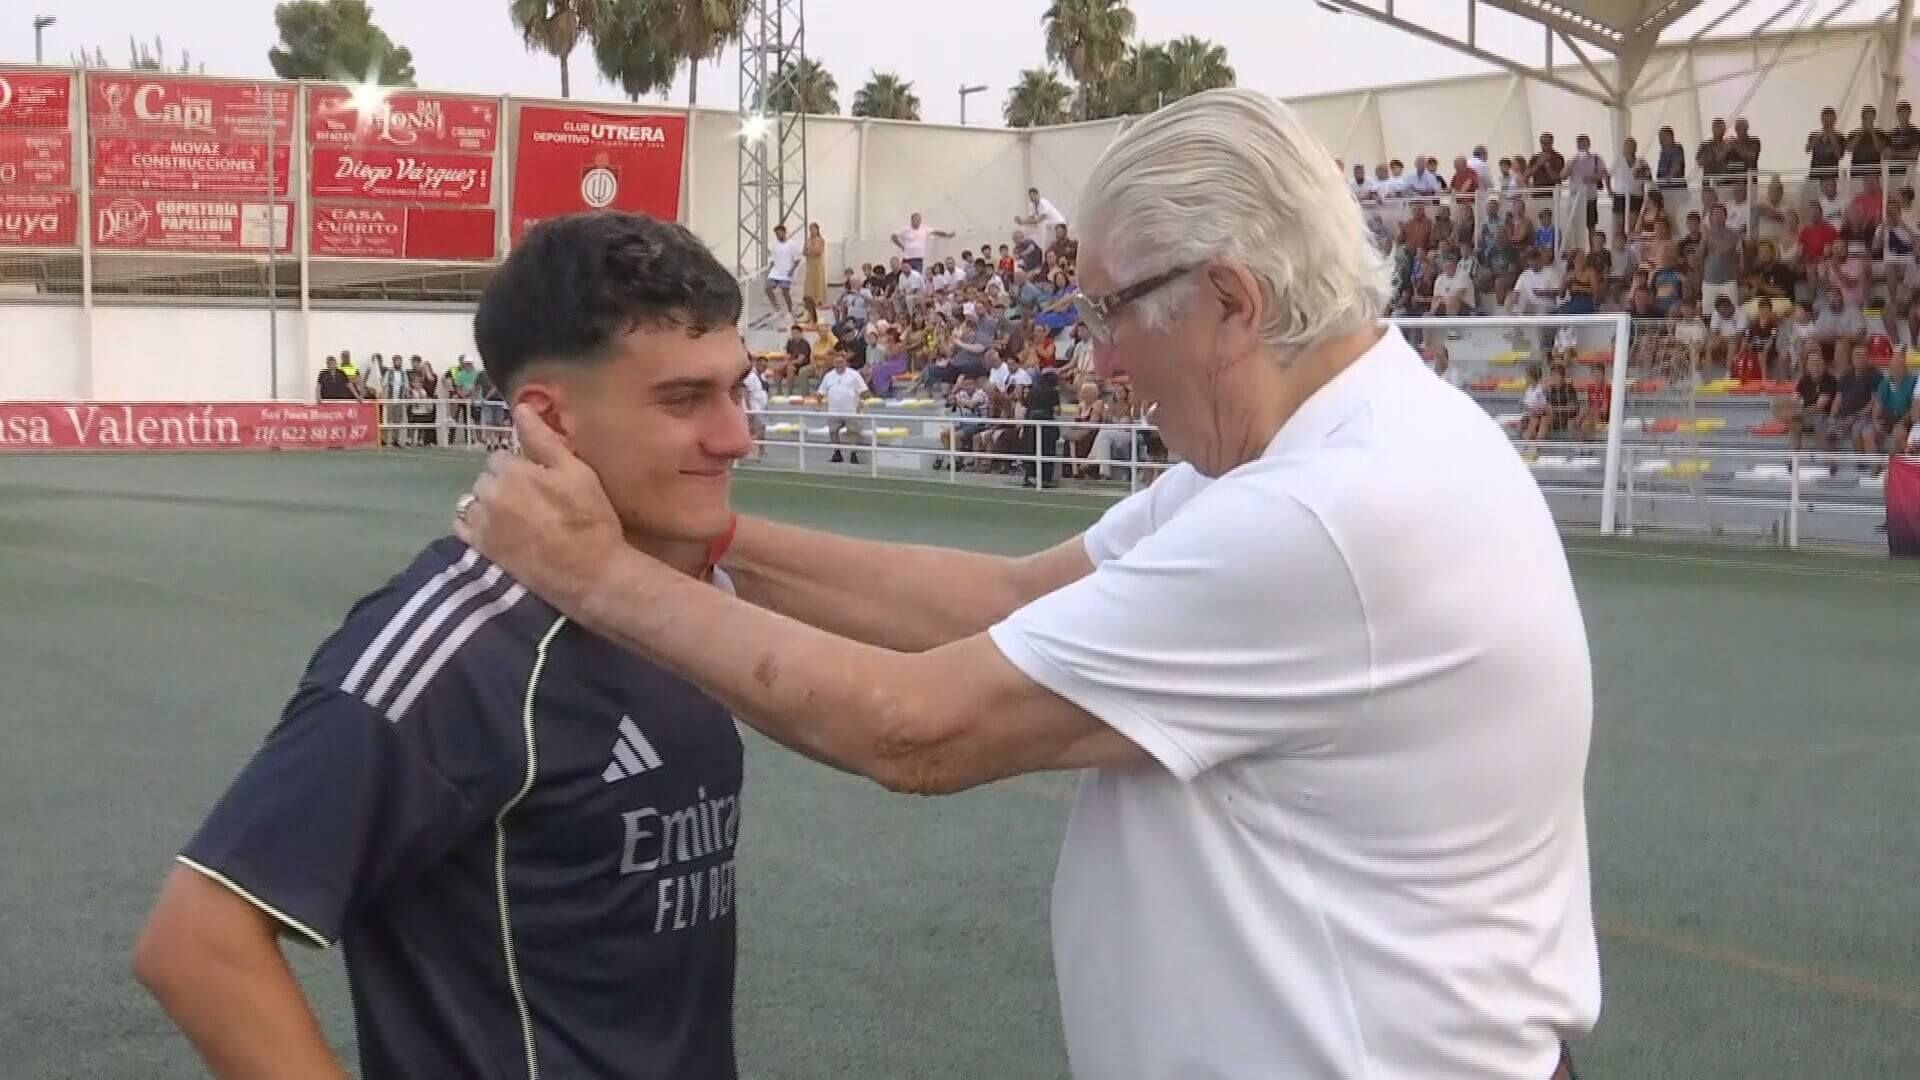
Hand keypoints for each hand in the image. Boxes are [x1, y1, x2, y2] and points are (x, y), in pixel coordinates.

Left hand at [455, 404, 626, 615]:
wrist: (591, 574)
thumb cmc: (591, 520)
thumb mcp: (577, 473)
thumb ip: (544, 439)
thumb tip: (520, 407)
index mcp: (513, 470)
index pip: (502, 456)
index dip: (522, 467)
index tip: (540, 482)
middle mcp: (490, 493)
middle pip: (486, 478)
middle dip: (503, 484)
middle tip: (532, 502)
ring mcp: (482, 523)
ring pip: (472, 501)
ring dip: (487, 504)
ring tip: (514, 519)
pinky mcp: (480, 549)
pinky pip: (461, 526)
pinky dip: (473, 524)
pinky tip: (494, 531)